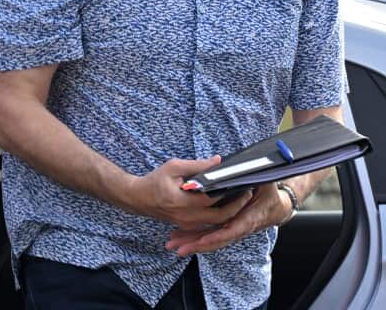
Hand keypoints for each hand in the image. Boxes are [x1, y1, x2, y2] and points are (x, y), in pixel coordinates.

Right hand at [123, 157, 252, 229]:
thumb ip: (197, 165)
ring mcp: (187, 224)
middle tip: (248, 194)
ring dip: (230, 213)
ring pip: (215, 223)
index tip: (244, 185)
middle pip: (219, 218)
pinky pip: (208, 224)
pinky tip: (228, 204)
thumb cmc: (154, 181)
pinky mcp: (187, 225)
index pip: (214, 201)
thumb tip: (218, 160)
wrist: (137, 198)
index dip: (231, 195)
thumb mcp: (174, 167)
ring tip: (241, 198)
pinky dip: (220, 216)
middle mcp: (186, 217)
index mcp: (183, 202)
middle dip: (236, 207)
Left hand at [165, 181, 290, 256]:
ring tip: (173, 245)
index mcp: (249, 217)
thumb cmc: (270, 193)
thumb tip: (244, 170)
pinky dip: (195, 238)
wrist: (277, 208)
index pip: (232, 230)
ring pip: (211, 240)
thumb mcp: (265, 182)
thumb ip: (254, 177)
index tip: (202, 240)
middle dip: (197, 245)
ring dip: (192, 243)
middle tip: (178, 247)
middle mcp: (239, 227)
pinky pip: (209, 235)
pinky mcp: (225, 229)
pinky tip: (179, 239)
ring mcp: (232, 230)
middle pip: (217, 240)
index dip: (216, 236)